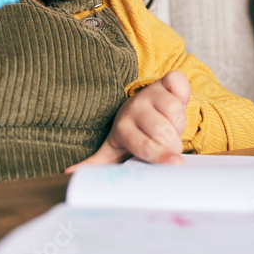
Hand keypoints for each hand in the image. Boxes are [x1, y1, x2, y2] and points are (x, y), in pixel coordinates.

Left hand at [65, 71, 190, 171]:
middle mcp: (135, 107)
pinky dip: (185, 95)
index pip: (143, 145)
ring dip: (179, 123)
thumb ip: (97, 164)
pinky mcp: (167, 79)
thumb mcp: (115, 151)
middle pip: (163, 130)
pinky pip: (181, 86)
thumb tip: (69, 174)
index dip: (160, 156)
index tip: (175, 164)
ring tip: (171, 127)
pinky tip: (178, 103)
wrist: (145, 106)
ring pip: (176, 111)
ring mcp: (151, 91)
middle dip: (173, 143)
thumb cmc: (133, 133)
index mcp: (122, 128)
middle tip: (169, 144)